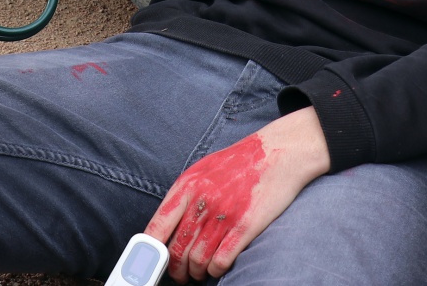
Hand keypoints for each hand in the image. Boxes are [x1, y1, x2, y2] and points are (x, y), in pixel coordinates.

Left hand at [146, 108, 330, 281]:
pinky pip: (221, 261)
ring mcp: (223, 215)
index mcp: (187, 186)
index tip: (148, 263)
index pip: (157, 226)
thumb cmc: (240, 162)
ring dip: (196, 272)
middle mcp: (202, 201)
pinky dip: (216, 270)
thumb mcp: (203, 169)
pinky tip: (217, 267)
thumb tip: (167, 224)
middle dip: (175, 269)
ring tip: (199, 272)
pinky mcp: (245, 227)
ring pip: (197, 260)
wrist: (278, 152)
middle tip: (179, 274)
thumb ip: (185, 195)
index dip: (149, 251)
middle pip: (177, 250)